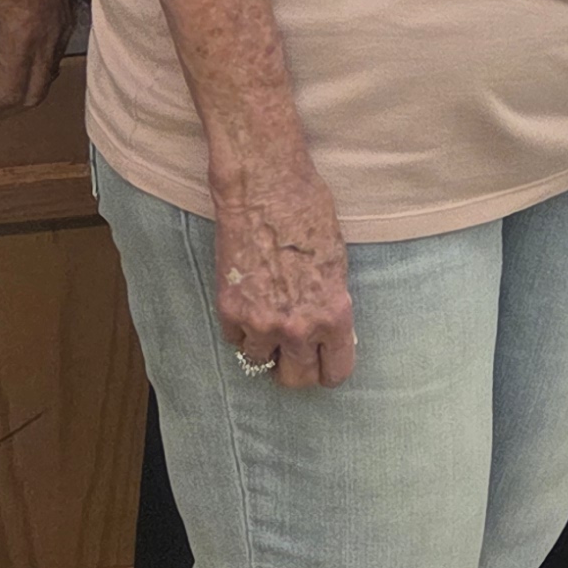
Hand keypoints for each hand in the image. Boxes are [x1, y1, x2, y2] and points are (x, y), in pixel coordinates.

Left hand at [0, 0, 71, 114]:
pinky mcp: (69, 18)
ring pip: (47, 78)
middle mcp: (47, 43)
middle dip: (5, 106)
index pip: (8, 96)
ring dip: (21, 87)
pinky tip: (16, 49)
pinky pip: (55, 56)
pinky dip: (35, 67)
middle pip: (33, 97)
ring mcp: (62, 31)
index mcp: (20, 42)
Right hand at [213, 160, 356, 387]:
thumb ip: (331, 303)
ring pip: (259, 362)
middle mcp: (298, 326)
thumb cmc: (308, 213)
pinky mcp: (230, 310)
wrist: (264, 188)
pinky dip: (240, 328)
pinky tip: (247, 302)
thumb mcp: (337, 263)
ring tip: (266, 318)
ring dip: (263, 346)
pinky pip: (235, 340)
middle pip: (296, 379)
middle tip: (292, 351)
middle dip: (295, 366)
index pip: (335, 372)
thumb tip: (328, 329)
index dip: (329, 368)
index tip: (322, 362)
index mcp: (333, 315)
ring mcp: (261, 322)